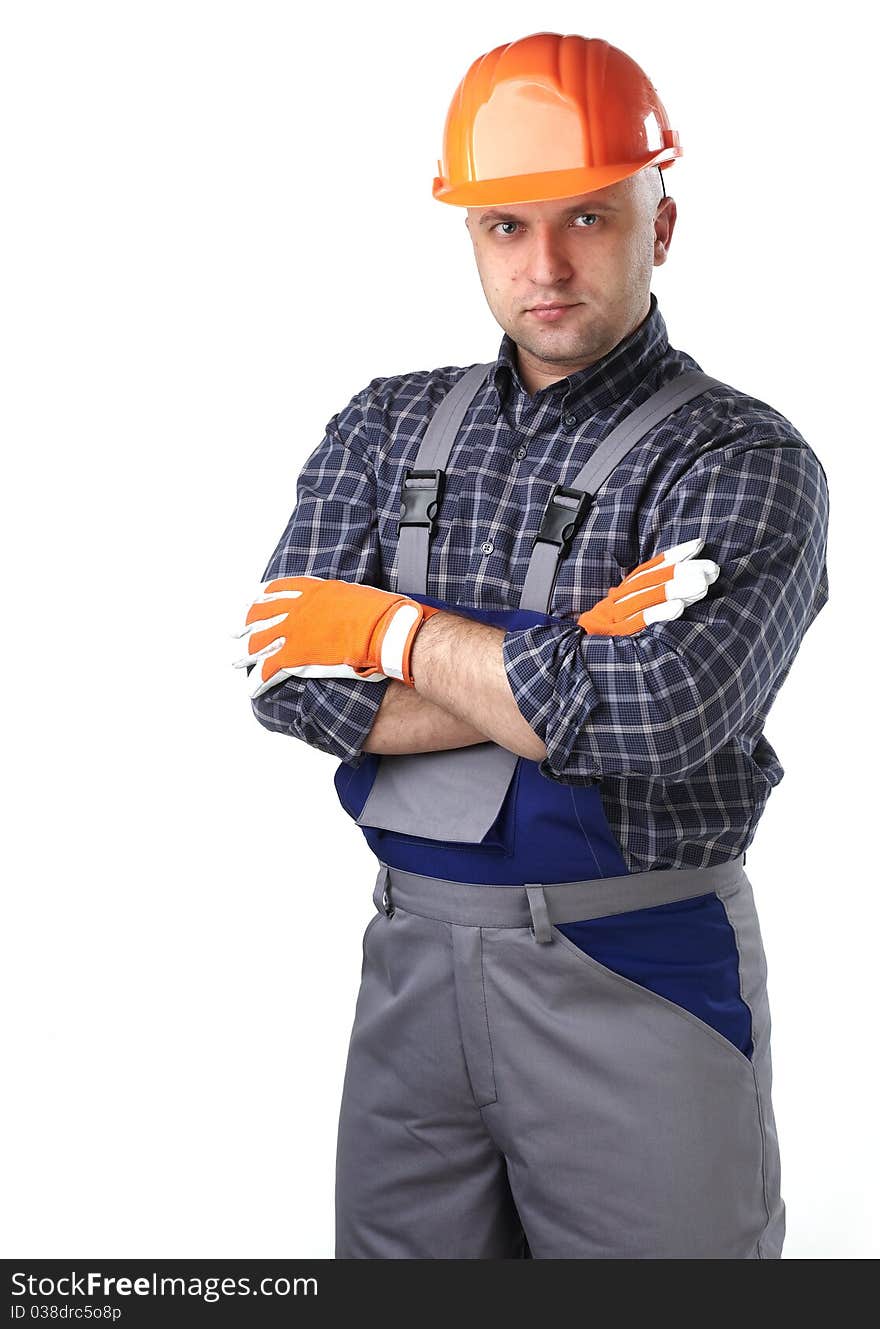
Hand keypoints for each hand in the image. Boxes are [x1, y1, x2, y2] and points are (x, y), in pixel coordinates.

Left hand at [231, 576, 440, 698]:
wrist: (385, 630)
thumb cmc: (379, 614)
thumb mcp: (353, 595)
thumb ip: (336, 600)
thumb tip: (336, 605)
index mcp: (311, 591)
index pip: (275, 591)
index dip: (261, 599)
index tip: (252, 603)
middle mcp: (296, 608)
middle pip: (261, 616)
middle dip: (248, 626)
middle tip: (238, 632)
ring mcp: (293, 632)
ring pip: (258, 644)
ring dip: (246, 654)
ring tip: (237, 662)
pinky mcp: (295, 657)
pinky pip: (267, 671)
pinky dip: (257, 682)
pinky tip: (252, 689)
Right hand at [577, 538, 719, 635]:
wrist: (578, 651)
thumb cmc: (609, 631)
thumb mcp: (626, 609)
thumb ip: (648, 596)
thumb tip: (683, 581)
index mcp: (623, 590)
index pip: (651, 568)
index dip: (674, 555)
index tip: (699, 545)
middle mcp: (620, 598)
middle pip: (654, 580)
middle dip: (684, 572)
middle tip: (712, 569)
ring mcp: (617, 615)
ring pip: (650, 597)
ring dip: (677, 589)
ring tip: (703, 584)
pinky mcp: (617, 633)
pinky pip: (640, 621)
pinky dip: (659, 613)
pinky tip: (678, 607)